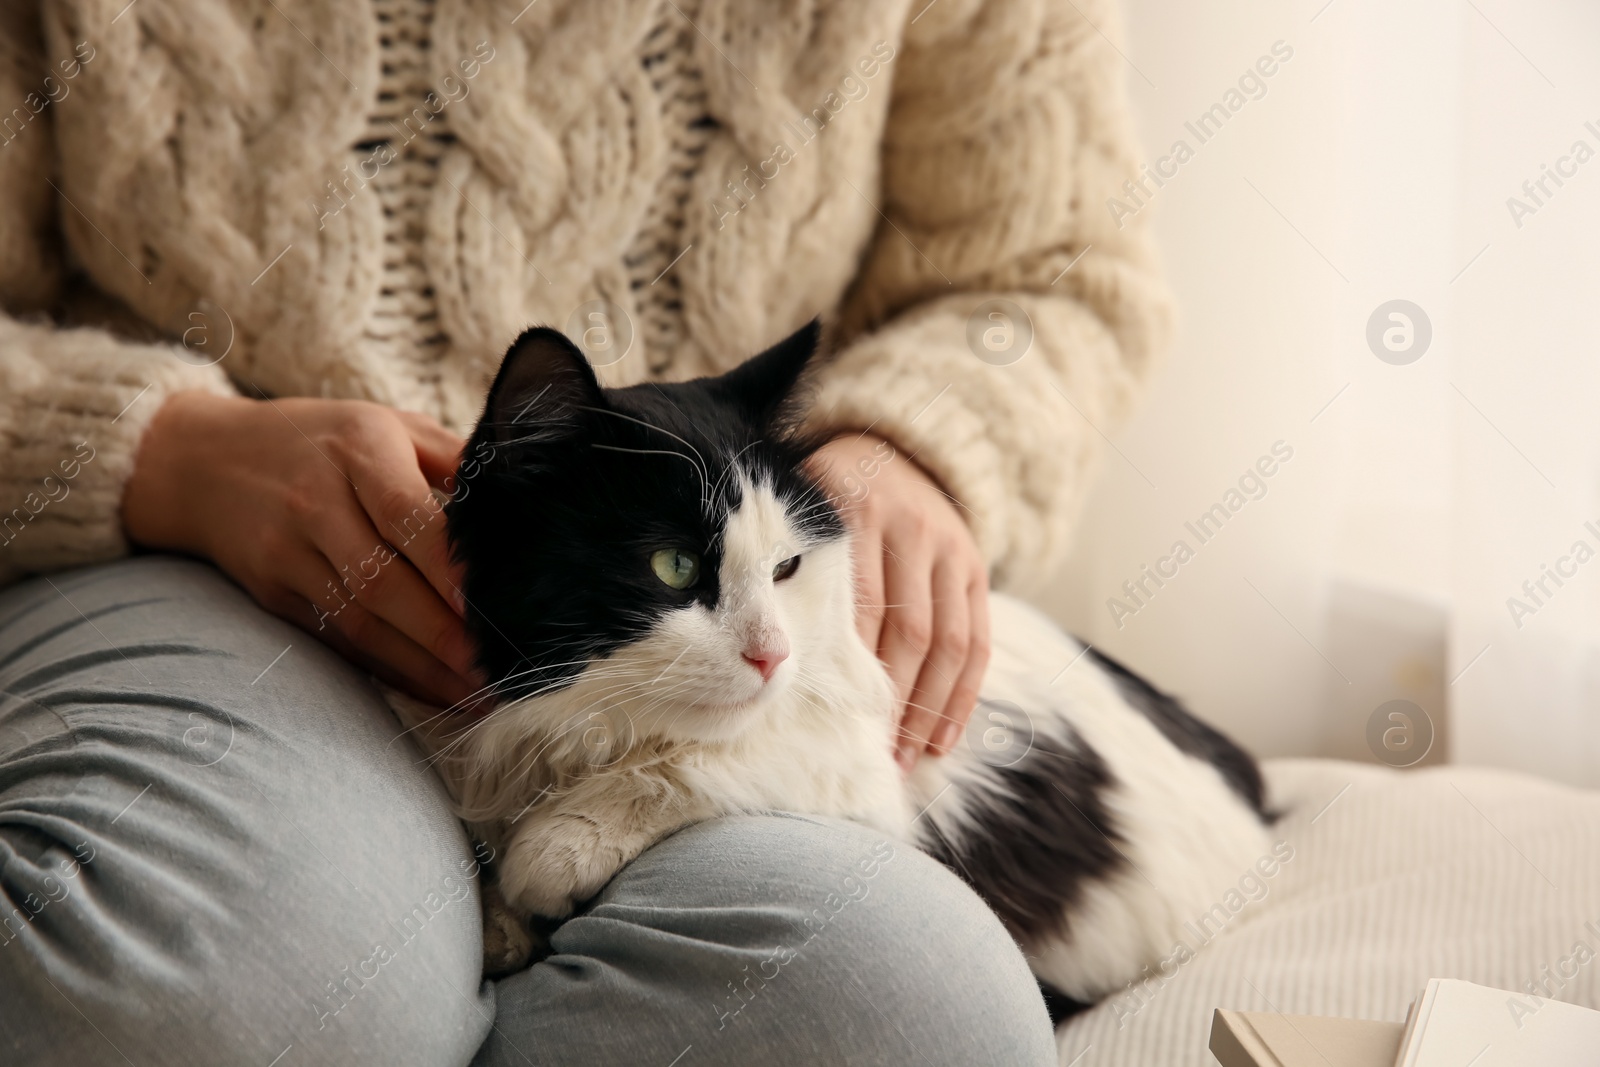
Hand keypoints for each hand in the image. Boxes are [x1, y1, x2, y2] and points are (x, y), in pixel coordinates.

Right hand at [122, 390, 483, 708]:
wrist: (202, 461)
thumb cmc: (324, 439)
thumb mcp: (390, 425)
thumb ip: (454, 457)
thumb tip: (520, 499)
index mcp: (358, 449)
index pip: (403, 514)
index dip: (445, 566)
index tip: (488, 606)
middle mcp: (317, 502)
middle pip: (381, 580)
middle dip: (442, 633)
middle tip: (497, 668)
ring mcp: (290, 552)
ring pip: (360, 621)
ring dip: (423, 666)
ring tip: (479, 695)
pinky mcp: (275, 593)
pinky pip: (338, 640)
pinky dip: (389, 670)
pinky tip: (433, 690)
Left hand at [809, 433, 990, 771]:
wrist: (894, 445)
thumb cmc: (826, 492)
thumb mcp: (800, 506)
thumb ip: (784, 559)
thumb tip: (763, 643)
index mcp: (859, 513)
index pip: (862, 606)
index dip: (853, 668)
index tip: (835, 720)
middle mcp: (913, 530)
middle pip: (910, 631)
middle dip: (894, 700)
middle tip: (873, 755)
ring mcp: (952, 550)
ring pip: (950, 642)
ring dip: (930, 708)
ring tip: (908, 757)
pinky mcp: (975, 569)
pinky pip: (979, 640)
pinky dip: (964, 694)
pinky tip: (944, 736)